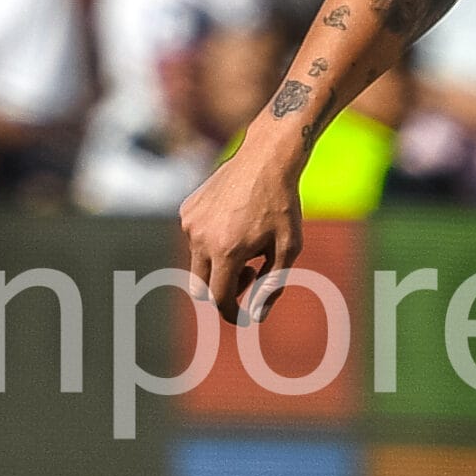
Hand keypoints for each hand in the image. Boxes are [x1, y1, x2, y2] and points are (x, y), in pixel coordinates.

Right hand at [181, 141, 303, 323]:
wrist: (266, 158)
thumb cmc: (283, 205)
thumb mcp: (288, 248)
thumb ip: (272, 285)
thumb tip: (256, 316)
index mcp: (226, 251)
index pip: (219, 298)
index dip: (232, 313)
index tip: (245, 316)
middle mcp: (201, 238)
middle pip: (201, 288)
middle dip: (223, 290)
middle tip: (251, 272)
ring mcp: (190, 223)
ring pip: (199, 262)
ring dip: (220, 262)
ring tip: (248, 239)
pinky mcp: (187, 210)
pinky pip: (195, 239)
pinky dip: (212, 241)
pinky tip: (234, 220)